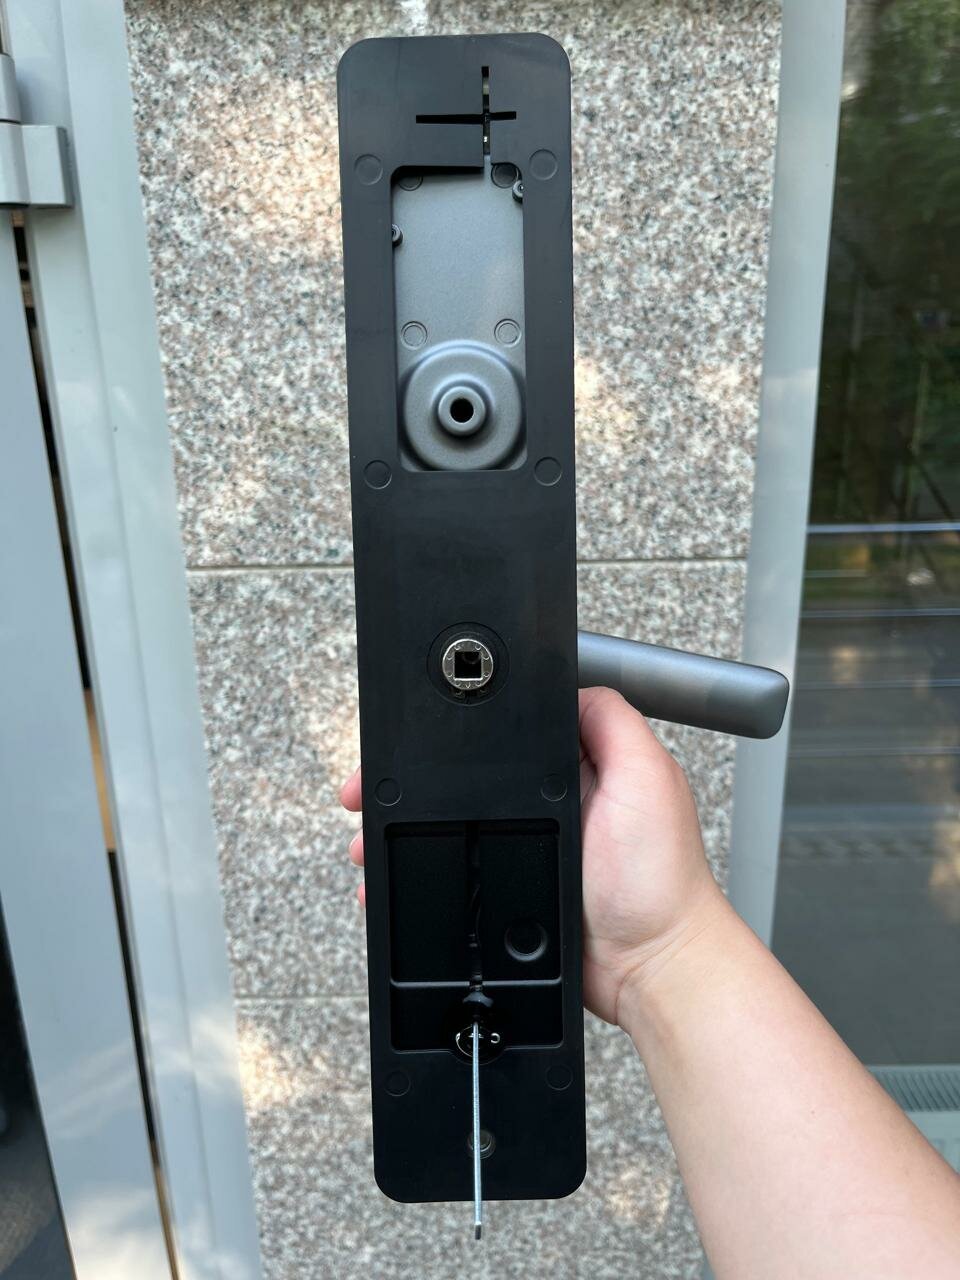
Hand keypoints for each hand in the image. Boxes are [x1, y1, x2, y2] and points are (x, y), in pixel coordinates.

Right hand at [339, 685, 723, 1027]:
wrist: (647, 969)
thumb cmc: (658, 881)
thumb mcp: (648, 778)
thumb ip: (611, 721)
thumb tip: (568, 681)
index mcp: (578, 764)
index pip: (507, 727)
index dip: (461, 726)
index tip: (418, 733)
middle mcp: (547, 800)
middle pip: (464, 773)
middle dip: (414, 778)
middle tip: (371, 788)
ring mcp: (523, 845)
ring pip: (446, 824)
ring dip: (403, 825)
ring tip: (370, 833)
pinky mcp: (506, 888)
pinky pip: (450, 872)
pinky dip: (418, 872)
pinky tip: (389, 874)